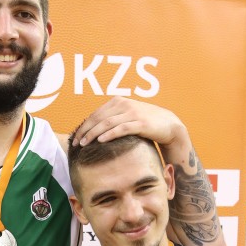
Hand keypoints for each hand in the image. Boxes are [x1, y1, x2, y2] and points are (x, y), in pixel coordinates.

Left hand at [71, 98, 190, 164]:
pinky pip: (121, 128)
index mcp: (118, 101)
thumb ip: (113, 119)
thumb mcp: (127, 117)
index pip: (96, 114)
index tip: (76, 137)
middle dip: (85, 131)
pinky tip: (100, 141)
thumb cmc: (146, 123)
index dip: (84, 126)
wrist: (169, 125)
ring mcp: (132, 113)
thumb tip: (94, 131)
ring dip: (93, 133)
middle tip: (77, 143)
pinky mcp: (141, 123)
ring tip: (84, 144)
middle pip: (99, 118)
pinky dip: (109, 134)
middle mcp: (124, 104)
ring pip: (107, 123)